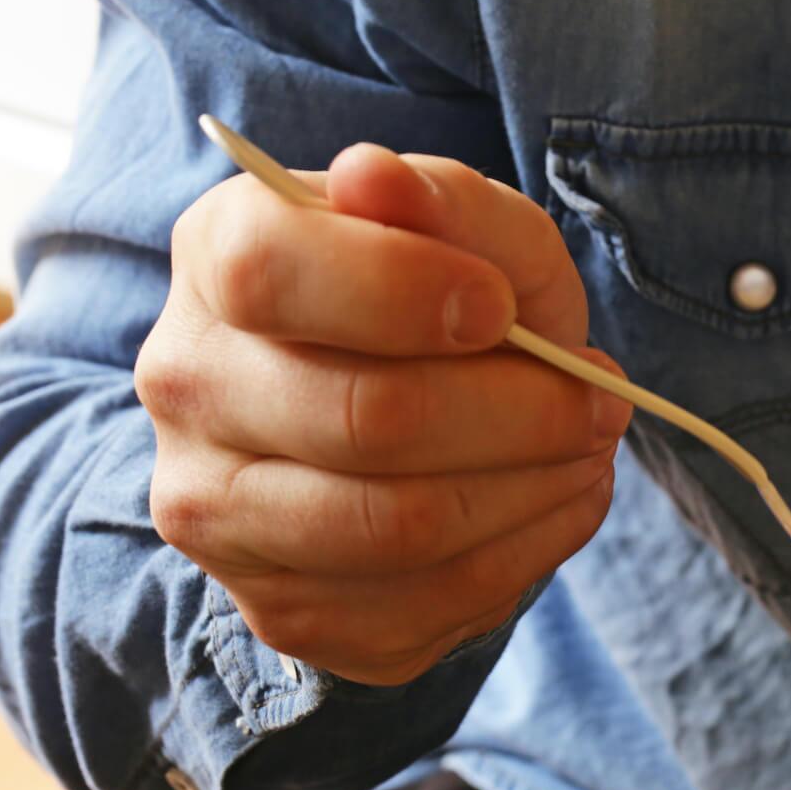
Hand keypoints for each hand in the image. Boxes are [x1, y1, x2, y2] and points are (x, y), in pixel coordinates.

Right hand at [137, 145, 631, 684]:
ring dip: (538, 486)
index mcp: (218, 260)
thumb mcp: (472, 235)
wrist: (397, 429)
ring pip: (405, 524)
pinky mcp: (287, 610)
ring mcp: (221, 514)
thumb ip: (448, 203)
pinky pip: (435, 597)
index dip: (405, 290)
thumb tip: (375, 179)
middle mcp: (190, 388)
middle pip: (368, 418)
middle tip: (600, 398)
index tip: (500, 308)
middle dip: (524, 411)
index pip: (271, 271)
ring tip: (588, 448)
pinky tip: (556, 499)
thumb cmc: (436, 308)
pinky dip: (532, 548)